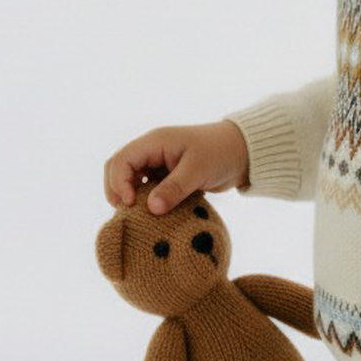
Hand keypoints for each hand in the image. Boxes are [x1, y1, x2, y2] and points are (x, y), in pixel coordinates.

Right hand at [103, 120, 250, 214]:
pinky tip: (153, 216)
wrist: (243, 153)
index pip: (121, 160)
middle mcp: (151, 152)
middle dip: (117, 191)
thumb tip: (151, 209)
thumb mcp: (197, 170)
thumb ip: (174, 188)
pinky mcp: (167, 177)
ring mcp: (158, 164)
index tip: (130, 205)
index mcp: (154, 142)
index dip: (119, 183)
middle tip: (126, 214)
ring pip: (131, 180)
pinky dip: (146, 202)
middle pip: (118, 169)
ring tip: (138, 218)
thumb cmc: (220, 153)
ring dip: (131, 198)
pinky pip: (147, 189)